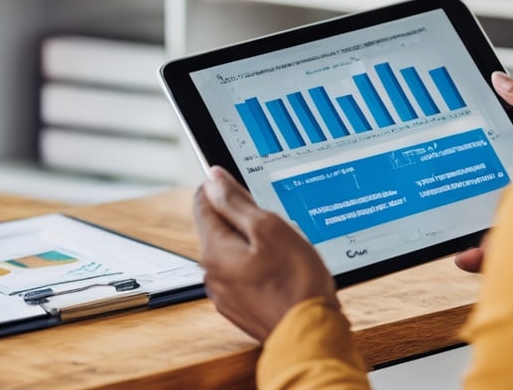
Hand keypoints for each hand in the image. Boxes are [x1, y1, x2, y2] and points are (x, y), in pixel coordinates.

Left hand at [193, 166, 337, 341]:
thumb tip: (214, 178)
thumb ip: (236, 202)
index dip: (222, 186)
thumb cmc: (295, 282)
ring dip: (252, 242)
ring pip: (233, 252)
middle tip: (275, 219)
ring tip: (284, 246)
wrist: (309, 334)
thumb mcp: (269, 229)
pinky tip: (282, 269)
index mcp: (215, 250)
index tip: (243, 181)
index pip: (204, 203)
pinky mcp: (241, 307)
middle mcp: (212, 274)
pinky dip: (258, 264)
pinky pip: (243, 274)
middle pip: (219, 228)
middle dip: (243, 217)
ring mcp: (226, 294)